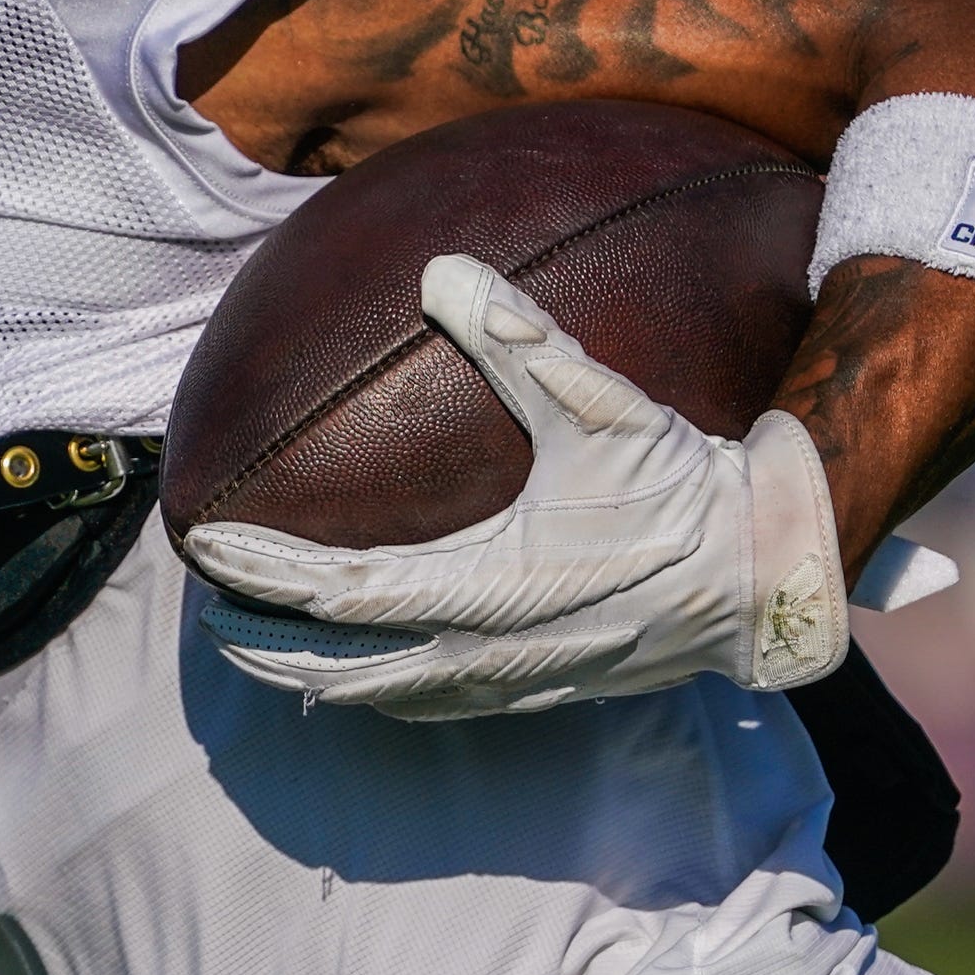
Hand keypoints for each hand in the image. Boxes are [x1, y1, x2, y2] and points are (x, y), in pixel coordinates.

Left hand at [180, 255, 849, 716]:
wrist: (767, 577)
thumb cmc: (684, 490)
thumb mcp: (604, 406)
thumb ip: (522, 341)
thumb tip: (443, 270)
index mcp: (493, 586)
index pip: (348, 591)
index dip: (270, 574)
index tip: (207, 545)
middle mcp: (493, 651)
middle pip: (345, 668)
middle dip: (268, 643)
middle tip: (206, 611)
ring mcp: (516, 683)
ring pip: (386, 696)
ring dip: (314, 677)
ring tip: (258, 650)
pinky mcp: (542, 693)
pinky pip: (435, 704)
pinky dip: (379, 691)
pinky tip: (359, 676)